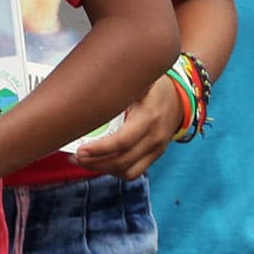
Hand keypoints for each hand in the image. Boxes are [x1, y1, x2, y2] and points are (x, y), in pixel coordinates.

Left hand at [71, 76, 186, 178]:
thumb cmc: (153, 87)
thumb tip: (94, 80)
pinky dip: (114, 172)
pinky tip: (99, 164)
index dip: (100, 149)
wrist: (179, 98)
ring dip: (101, 169)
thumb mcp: (141, 80)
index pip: (123, 141)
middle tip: (74, 157)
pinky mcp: (154, 156)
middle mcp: (155, 137)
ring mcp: (156, 149)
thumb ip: (124, 84)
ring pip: (127, 171)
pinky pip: (134, 173)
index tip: (80, 150)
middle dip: (95, 162)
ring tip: (81, 161)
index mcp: (149, 117)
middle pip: (122, 160)